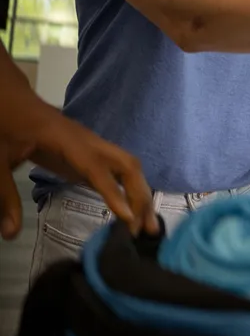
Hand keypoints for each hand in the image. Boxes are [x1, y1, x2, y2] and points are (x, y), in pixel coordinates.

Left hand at [1, 100, 156, 238]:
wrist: (13, 101)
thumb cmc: (7, 125)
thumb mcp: (0, 160)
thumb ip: (6, 196)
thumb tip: (11, 234)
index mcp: (68, 141)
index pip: (97, 169)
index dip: (114, 193)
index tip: (128, 219)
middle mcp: (90, 141)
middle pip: (128, 165)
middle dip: (141, 195)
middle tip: (148, 229)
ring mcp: (93, 145)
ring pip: (128, 166)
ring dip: (141, 193)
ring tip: (146, 225)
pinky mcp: (90, 152)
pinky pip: (118, 169)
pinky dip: (130, 188)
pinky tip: (131, 209)